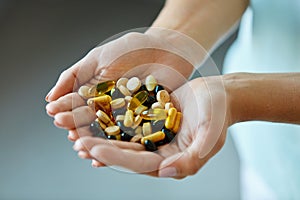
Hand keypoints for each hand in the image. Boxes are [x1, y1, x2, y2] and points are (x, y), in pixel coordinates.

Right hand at [45, 29, 203, 137]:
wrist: (166, 49)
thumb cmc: (132, 49)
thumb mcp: (98, 58)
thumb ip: (74, 76)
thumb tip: (50, 97)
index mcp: (96, 94)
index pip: (77, 106)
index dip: (67, 111)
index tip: (56, 116)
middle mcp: (110, 108)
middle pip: (92, 123)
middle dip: (79, 130)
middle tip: (71, 136)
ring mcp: (128, 116)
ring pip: (110, 134)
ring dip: (97, 144)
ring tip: (86, 151)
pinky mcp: (146, 122)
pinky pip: (133, 137)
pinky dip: (123, 147)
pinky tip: (113, 153)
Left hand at [73, 76, 230, 178]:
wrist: (220, 96)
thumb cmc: (218, 116)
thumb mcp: (210, 138)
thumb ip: (191, 159)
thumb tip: (166, 172)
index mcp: (171, 160)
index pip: (138, 163)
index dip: (115, 157)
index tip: (94, 149)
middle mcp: (159, 152)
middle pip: (125, 154)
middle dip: (101, 148)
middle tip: (77, 142)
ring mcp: (153, 136)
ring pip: (122, 139)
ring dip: (101, 136)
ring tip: (78, 132)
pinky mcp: (150, 121)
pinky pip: (127, 122)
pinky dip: (111, 120)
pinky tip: (95, 115)